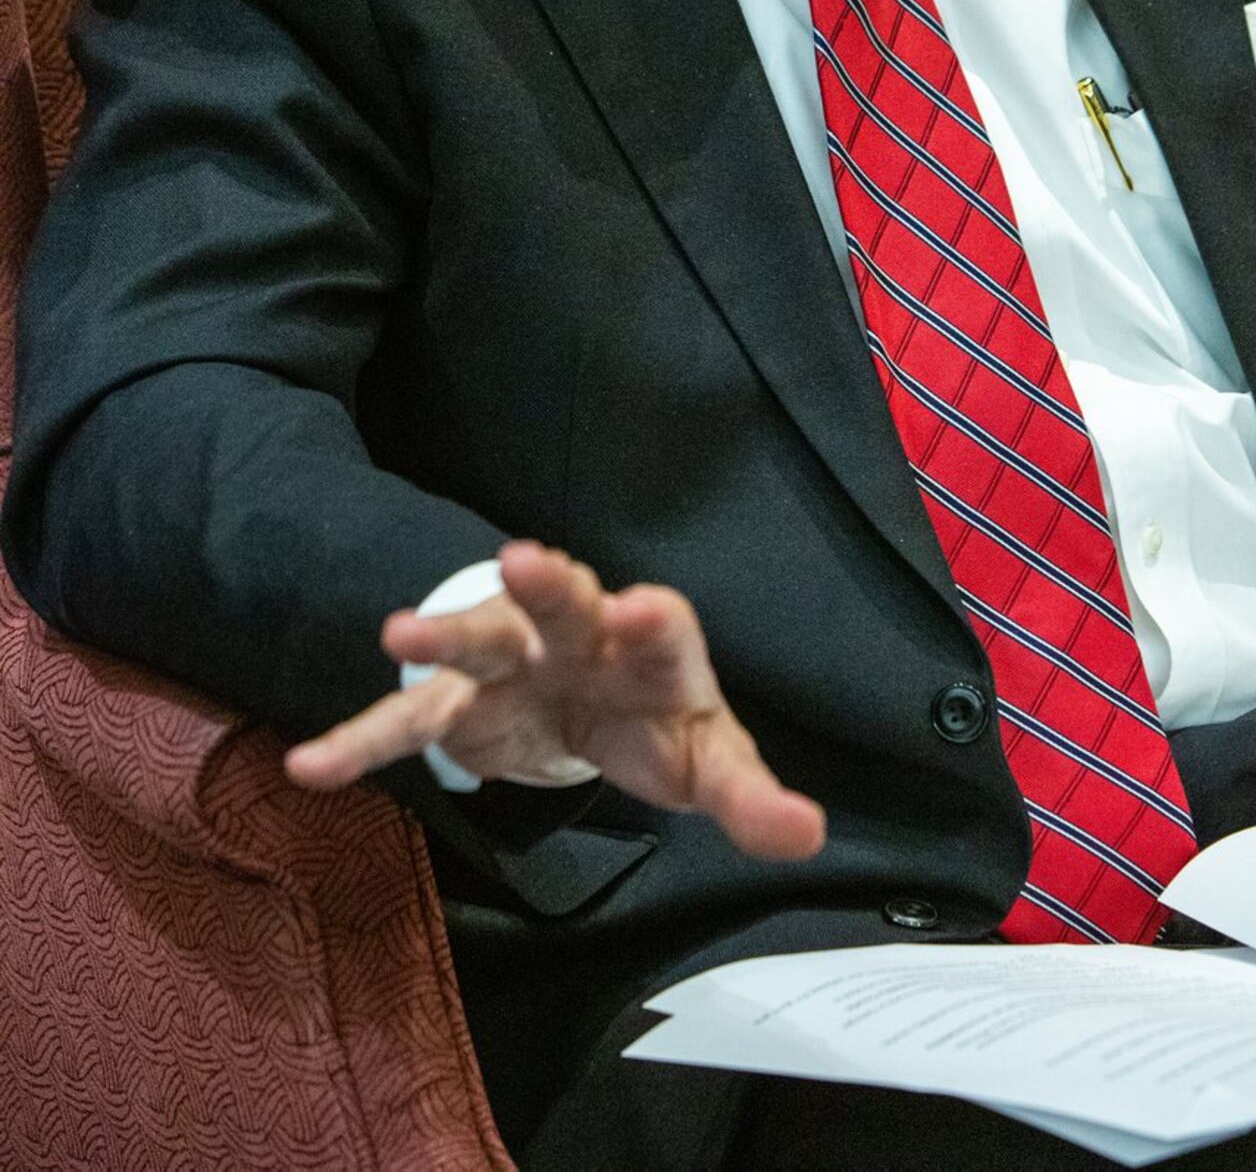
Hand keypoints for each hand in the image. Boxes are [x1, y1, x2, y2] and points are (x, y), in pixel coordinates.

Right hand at [282, 541, 825, 861]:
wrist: (591, 706)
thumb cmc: (657, 723)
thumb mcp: (710, 763)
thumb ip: (751, 798)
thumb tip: (807, 834)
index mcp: (653, 648)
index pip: (661, 625)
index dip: (649, 619)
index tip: (639, 612)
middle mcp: (580, 635)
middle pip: (568, 602)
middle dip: (548, 585)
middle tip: (524, 560)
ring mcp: (514, 658)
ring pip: (478, 638)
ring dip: (443, 631)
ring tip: (399, 631)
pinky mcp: (461, 700)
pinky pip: (410, 720)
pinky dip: (364, 740)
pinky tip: (310, 766)